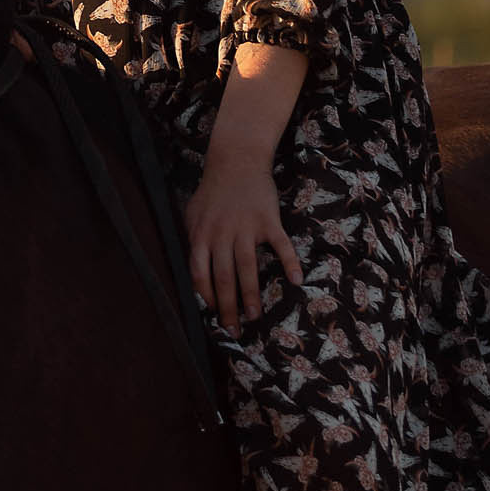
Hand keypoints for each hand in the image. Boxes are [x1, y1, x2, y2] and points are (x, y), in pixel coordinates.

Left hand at [184, 136, 303, 335]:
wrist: (236, 160)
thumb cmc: (213, 190)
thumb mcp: (193, 214)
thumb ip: (193, 241)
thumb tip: (194, 273)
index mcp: (201, 235)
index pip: (199, 273)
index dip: (206, 297)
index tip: (214, 314)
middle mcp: (222, 234)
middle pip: (223, 277)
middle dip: (228, 307)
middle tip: (234, 330)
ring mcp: (246, 227)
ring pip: (248, 267)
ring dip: (251, 295)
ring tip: (254, 316)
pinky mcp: (268, 220)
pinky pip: (280, 245)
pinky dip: (289, 263)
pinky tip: (296, 281)